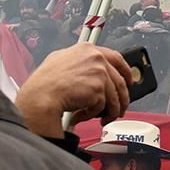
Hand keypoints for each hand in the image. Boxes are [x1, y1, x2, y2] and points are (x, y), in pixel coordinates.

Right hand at [14, 43, 132, 138]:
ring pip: (114, 96)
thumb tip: (89, 73)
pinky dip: (93, 114)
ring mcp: (98, 72)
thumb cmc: (44, 83)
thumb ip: (78, 62)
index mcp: (87, 49)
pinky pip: (102, 106)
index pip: (116, 58)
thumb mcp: (60, 61)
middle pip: (120, 81)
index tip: (128, 81)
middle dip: (121, 99)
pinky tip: (81, 115)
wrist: (40, 97)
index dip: (125, 71)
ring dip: (111, 111)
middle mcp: (95, 58)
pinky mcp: (98, 88)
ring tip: (104, 120)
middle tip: (119, 109)